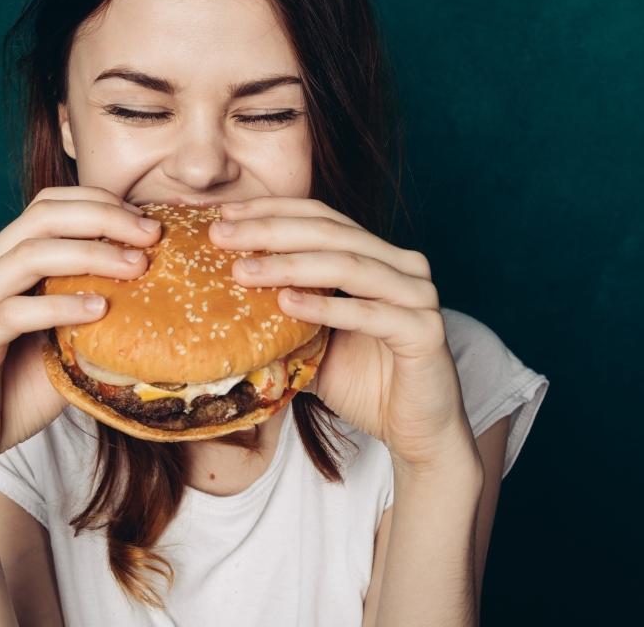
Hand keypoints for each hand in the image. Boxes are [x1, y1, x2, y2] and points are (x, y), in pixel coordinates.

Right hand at [0, 186, 162, 488]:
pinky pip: (13, 313)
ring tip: (136, 266)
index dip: (99, 203)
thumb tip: (159, 293)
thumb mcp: (65, 341)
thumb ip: (93, 310)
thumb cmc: (15, 392)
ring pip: (27, 257)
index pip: (46, 207)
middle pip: (40, 218)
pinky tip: (98, 310)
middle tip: (152, 235)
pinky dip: (59, 305)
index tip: (147, 221)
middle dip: (103, 218)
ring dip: (89, 255)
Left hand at [208, 197, 479, 474]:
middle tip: (220, 234)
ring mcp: (418, 295)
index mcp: (377, 256)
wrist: (417, 432)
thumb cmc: (365, 384)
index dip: (272, 210)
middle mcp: (402, 266)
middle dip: (270, 231)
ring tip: (242, 270)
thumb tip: (218, 302)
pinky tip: (286, 303)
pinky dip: (326, 307)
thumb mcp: (313, 343)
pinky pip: (370, 313)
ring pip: (348, 265)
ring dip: (290, 265)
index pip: (320, 217)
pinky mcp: (425, 331)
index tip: (224, 212)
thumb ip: (282, 317)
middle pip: (329, 232)